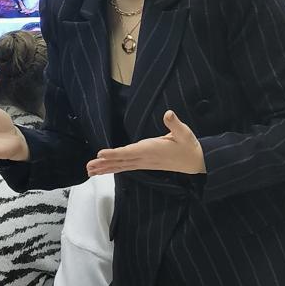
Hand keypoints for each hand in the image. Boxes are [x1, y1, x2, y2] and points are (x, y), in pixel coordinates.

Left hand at [87, 110, 204, 177]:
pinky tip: (104, 170)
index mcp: (152, 149)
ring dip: (105, 168)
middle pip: (121, 161)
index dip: (115, 153)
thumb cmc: (189, 146)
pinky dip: (114, 168)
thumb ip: (175, 124)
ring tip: (90, 171)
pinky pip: (126, 167)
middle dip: (104, 164)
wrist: (196, 162)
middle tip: (88, 167)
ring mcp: (144, 162)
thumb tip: (169, 114)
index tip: (100, 154)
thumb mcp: (184, 132)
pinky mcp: (144, 164)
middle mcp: (145, 158)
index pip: (130, 152)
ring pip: (121, 166)